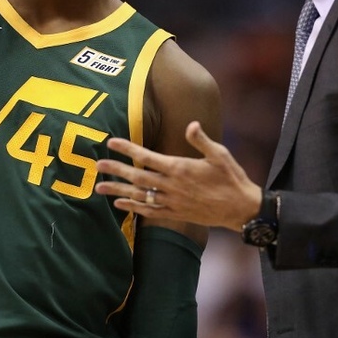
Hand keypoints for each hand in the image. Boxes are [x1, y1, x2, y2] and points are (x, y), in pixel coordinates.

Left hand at [95, 121, 262, 230]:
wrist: (240, 209)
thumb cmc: (231, 178)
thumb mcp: (220, 154)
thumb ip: (201, 140)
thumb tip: (191, 124)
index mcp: (180, 168)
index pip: (148, 157)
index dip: (128, 149)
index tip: (111, 142)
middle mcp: (172, 186)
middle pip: (137, 177)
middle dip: (116, 170)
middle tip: (98, 165)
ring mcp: (172, 202)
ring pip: (139, 196)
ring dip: (118, 191)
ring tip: (99, 188)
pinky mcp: (175, 213)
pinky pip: (149, 211)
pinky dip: (133, 208)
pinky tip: (120, 204)